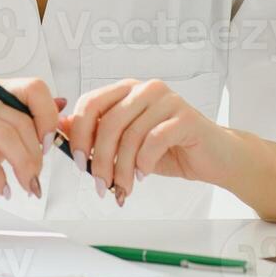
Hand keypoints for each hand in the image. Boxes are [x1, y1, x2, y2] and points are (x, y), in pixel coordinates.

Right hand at [0, 78, 64, 203]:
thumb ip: (26, 125)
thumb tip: (63, 109)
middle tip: (35, 178)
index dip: (48, 116)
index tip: (49, 143)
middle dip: (36, 154)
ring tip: (25, 186)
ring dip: (23, 167)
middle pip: (22, 120)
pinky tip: (3, 189)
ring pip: (6, 136)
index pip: (34, 88)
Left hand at [61, 78, 236, 205]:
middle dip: (98, 157)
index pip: (90, 103)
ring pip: (130, 134)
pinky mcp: (185, 116)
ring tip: (123, 186)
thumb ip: (98, 134)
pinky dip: (144, 162)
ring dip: (122, 168)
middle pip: (108, 121)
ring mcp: (167, 100)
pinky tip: (145, 174)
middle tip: (99, 183)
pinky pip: (154, 140)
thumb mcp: (127, 143)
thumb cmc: (170, 149)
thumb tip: (62, 129)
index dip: (79, 134)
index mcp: (127, 90)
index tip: (78, 162)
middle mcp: (145, 89)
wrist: (213, 156)